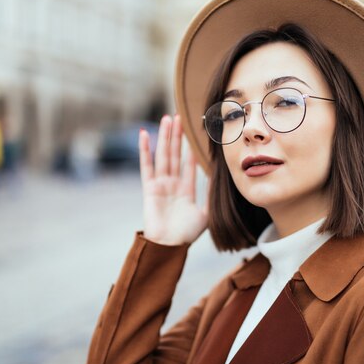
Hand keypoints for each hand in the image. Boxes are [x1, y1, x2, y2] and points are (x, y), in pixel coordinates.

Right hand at [139, 114, 208, 245]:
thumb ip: (210, 197)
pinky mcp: (149, 187)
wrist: (170, 246)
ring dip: (165, 137)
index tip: (192, 134)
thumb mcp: (205, 214)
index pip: (188, 164)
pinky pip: (146, 165)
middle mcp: (171, 184)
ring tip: (167, 119)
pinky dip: (144, 149)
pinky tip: (144, 134)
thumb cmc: (186, 234)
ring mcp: (159, 184)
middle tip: (179, 117)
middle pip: (174, 155)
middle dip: (177, 136)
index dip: (190, 149)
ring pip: (163, 155)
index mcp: (184, 190)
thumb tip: (219, 181)